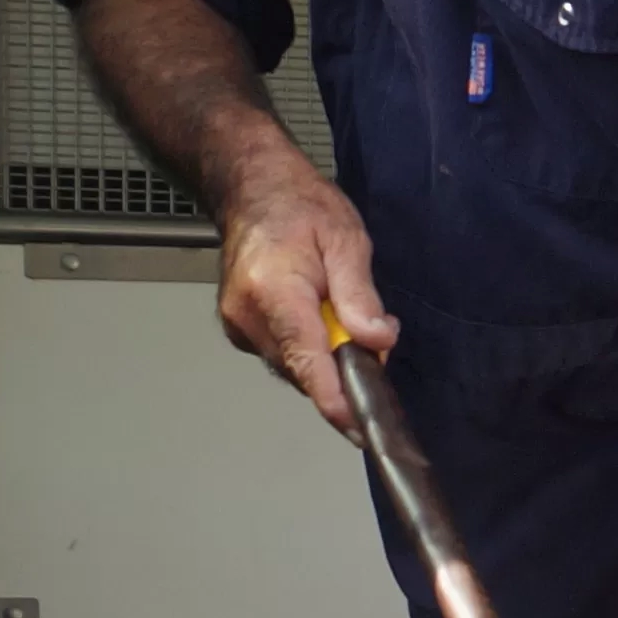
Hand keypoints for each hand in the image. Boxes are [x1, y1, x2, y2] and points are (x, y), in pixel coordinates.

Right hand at [220, 167, 396, 433]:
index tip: (360, 428)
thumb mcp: (345, 239)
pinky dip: (313, 349)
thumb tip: (375, 340)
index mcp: (274, 292)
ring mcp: (239, 326)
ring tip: (348, 315)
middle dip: (347, 368)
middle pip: (306, 372)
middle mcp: (247, 317)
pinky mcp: (241, 331)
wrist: (250, 188)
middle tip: (378, 336)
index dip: (336, 401)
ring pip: (297, 367)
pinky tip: (325, 319)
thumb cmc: (298, 205)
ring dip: (331, 357)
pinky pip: (287, 355)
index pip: (307, 362)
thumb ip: (360, 294)